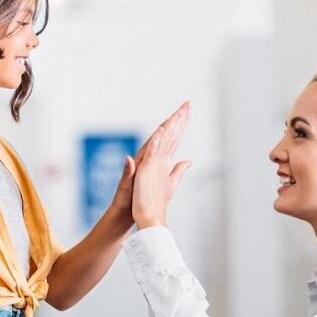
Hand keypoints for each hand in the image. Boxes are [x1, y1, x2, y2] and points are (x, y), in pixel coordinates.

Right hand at [109, 102, 190, 224]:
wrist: (128, 211)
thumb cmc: (144, 200)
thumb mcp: (166, 184)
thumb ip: (175, 171)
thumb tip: (187, 161)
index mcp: (159, 160)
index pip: (172, 139)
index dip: (180, 125)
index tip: (188, 113)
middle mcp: (152, 157)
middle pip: (167, 134)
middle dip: (178, 119)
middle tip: (187, 104)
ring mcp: (146, 161)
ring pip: (159, 139)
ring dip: (168, 124)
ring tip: (177, 111)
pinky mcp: (142, 169)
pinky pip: (148, 153)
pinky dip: (154, 142)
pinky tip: (160, 131)